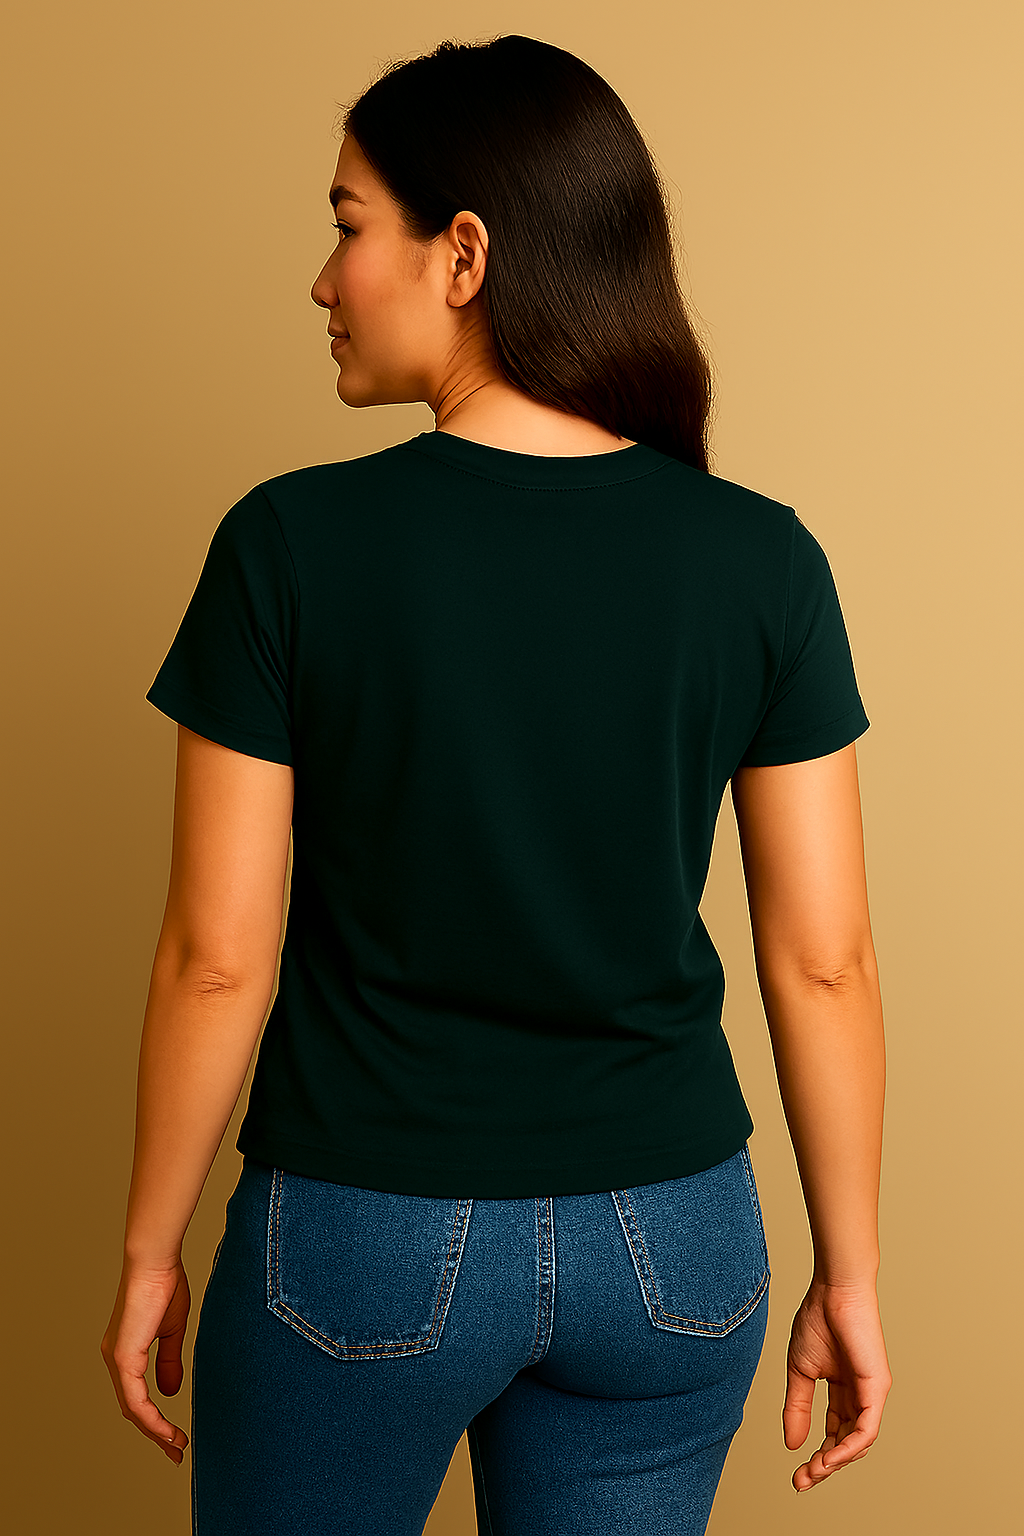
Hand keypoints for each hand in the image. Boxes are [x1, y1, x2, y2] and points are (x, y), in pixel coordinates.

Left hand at [100, 1256, 191, 1464]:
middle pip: (132, 1410)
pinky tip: (166, 1431)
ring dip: (154, 1432)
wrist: (155, 1263)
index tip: (176, 1435)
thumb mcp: (172, 1331)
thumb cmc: (164, 1286)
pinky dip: (151, 1419)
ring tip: (176, 1445)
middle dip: (155, 1433)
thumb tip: (170, 1392)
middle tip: (176, 1450)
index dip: (154, 1419)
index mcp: (125, 1352)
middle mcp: (115, 1360)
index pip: (136, 1397)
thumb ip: (168, 1362)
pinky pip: (136, 1400)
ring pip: (132, 1410)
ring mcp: (116, 1361)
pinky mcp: (123, 1358)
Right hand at [784, 1278, 891, 1491]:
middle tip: (802, 1482)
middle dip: (824, 1466)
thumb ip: (798, 1408)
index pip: (833, 1433)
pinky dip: (848, 1448)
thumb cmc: (817, 1320)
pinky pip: (866, 1430)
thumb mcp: (800, 1372)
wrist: (832, 1290)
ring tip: (813, 1472)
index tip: (796, 1475)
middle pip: (846, 1443)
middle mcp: (860, 1396)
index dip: (815, 1456)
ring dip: (835, 1462)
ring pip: (858, 1443)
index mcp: (843, 1390)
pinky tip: (829, 1459)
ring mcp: (871, 1394)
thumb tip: (792, 1444)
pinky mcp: (877, 1389)